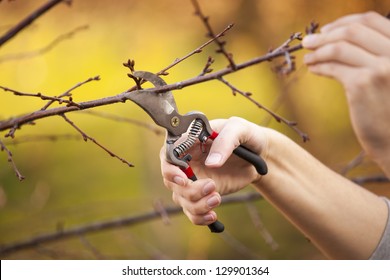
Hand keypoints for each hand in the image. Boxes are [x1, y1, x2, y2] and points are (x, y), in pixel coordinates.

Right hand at [160, 117, 267, 224]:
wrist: (261, 155)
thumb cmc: (247, 136)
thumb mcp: (239, 129)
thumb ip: (225, 142)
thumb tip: (211, 164)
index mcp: (190, 141)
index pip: (167, 155)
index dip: (170, 169)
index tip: (184, 179)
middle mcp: (187, 161)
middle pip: (171, 181)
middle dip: (189, 190)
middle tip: (211, 186)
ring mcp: (194, 179)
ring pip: (181, 198)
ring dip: (197, 205)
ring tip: (217, 198)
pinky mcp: (203, 194)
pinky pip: (192, 210)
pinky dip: (199, 217)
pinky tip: (213, 215)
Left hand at [302, 12, 389, 171]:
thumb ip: (375, 54)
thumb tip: (340, 38)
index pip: (371, 20)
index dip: (344, 21)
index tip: (327, 29)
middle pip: (352, 31)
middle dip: (325, 35)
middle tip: (308, 42)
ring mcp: (380, 68)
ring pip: (339, 48)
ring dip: (318, 50)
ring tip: (307, 57)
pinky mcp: (362, 84)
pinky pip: (333, 68)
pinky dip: (319, 66)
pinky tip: (313, 68)